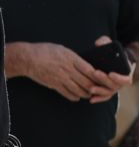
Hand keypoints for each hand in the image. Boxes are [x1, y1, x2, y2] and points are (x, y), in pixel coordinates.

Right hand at [6, 41, 122, 102]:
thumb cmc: (45, 51)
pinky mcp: (54, 85)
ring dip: (87, 93)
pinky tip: (78, 96)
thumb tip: (86, 65)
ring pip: (79, 90)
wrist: (27, 58)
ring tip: (90, 93)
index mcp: (71, 58)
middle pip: (86, 82)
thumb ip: (75, 58)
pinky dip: (75, 96)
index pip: (89, 70)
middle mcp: (67, 69)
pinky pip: (68, 94)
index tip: (104, 78)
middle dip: (95, 87)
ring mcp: (61, 78)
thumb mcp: (63, 50)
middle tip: (100, 89)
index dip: (98, 76)